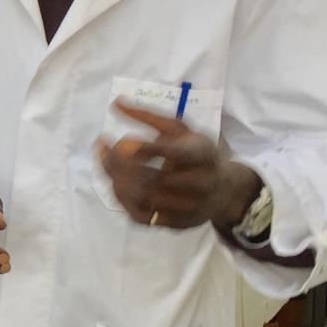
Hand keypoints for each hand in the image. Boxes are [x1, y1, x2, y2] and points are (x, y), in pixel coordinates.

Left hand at [96, 102, 259, 230]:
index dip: (146, 149)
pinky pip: (141, 215)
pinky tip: (114, 183)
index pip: (174, 154)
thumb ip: (148, 116)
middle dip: (122, 164)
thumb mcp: (180, 129)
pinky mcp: (176, 224)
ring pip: (144, 198)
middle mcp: (200, 184)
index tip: (122, 140)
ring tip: (105, 163)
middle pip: (154, 179)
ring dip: (117, 180)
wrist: (223, 191)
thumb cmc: (196, 153)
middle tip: (103, 148)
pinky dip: (122, 199)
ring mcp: (188, 207)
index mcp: (203, 155)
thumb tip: (115, 102)